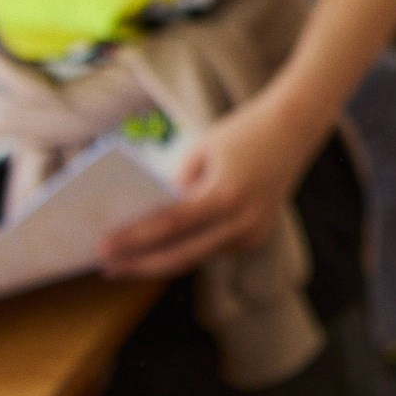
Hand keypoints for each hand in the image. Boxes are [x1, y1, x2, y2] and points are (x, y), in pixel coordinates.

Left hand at [98, 106, 313, 279]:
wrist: (294, 130)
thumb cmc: (243, 132)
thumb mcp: (202, 150)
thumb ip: (178, 185)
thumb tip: (151, 217)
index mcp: (227, 195)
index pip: (170, 224)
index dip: (133, 238)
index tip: (101, 246)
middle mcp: (243, 222)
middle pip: (181, 254)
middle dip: (140, 263)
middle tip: (106, 265)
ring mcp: (253, 234)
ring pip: (197, 257)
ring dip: (160, 260)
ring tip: (124, 262)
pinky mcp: (256, 238)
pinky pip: (213, 249)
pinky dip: (186, 249)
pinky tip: (158, 251)